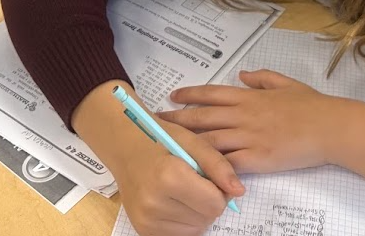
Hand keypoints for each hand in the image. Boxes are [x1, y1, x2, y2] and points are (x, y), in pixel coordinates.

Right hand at [72, 82, 243, 235]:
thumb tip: (240, 191)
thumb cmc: (160, 138)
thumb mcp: (192, 141)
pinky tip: (174, 202)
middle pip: (207, 218)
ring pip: (196, 229)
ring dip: (197, 213)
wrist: (124, 147)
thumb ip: (218, 165)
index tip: (208, 176)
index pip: (215, 203)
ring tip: (183, 189)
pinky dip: (184, 222)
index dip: (219, 190)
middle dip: (208, 201)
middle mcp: (154, 202)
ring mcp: (146, 219)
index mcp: (168, 176)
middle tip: (194, 180)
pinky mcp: (143, 230)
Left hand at [160, 69, 364, 180]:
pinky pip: (229, 163)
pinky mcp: (258, 159)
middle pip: (203, 117)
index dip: (190, 94)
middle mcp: (244, 115)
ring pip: (210, 139)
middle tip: (156, 121)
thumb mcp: (285, 83)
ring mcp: (249, 137)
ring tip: (167, 145)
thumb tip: (241, 76)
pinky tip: (196, 169)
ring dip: (186, 143)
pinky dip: (212, 166)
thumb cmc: (311, 105)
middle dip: (177, 119)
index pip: (211, 93)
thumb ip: (261, 78)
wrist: (330, 127)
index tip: (172, 95)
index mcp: (249, 96)